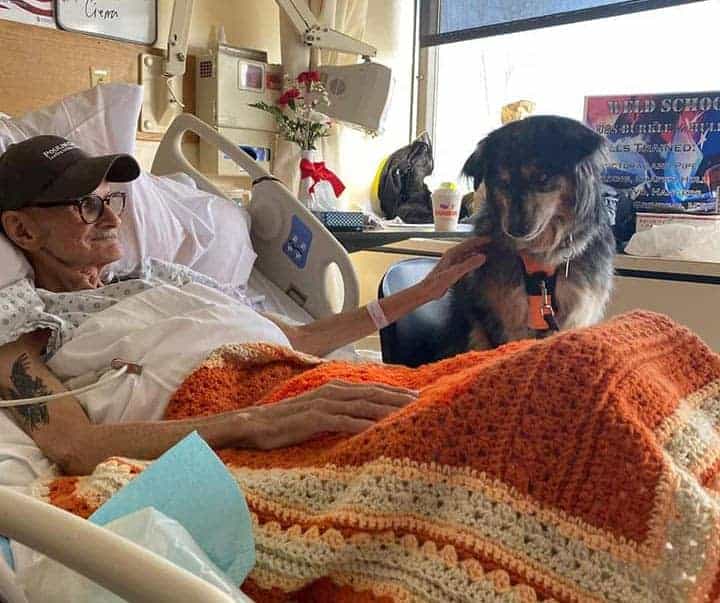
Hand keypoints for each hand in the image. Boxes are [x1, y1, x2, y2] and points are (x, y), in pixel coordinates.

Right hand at [240, 380, 417, 448]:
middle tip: (422, 401)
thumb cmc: (282, 422)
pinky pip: (345, 421)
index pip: (369, 389)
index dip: (393, 391)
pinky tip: (380, 428)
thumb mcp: (313, 413)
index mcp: (332, 389)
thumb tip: (354, 419)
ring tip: (409, 412)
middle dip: (398, 398)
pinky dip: (364, 424)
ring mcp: (323, 404)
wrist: (251, 424)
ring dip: (387, 408)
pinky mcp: (314, 419)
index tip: (415, 395)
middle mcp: (331, 392)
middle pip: (372, 394)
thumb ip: (334, 412)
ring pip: (363, 405)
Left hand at [419, 236, 488, 299]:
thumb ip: (468, 264)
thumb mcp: (454, 273)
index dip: (480, 240)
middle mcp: (452, 256)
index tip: (491, 239)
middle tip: (493, 245)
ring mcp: (453, 262)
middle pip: (469, 247)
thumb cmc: (437, 282)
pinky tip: (479, 265)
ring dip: (478, 253)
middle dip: (480, 245)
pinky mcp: (453, 270)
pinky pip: (466, 262)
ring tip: (489, 253)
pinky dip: (474, 261)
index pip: (469, 243)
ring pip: (468, 255)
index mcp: (452, 253)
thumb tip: (483, 256)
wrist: (427, 291)